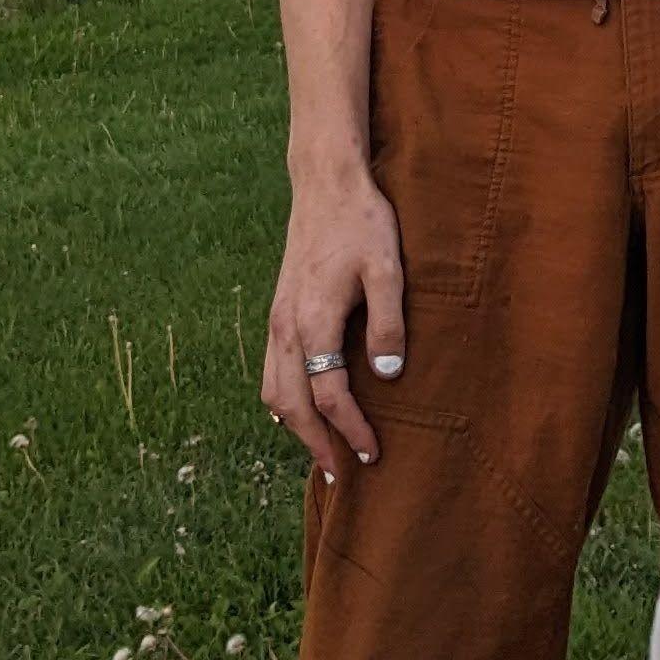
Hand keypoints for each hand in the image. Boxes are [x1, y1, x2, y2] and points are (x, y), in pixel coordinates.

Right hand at [265, 167, 407, 483]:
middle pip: (292, 405)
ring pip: (273, 391)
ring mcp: (277, 320)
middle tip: (343, 474)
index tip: (372, 453)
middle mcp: (286, 327)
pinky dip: (283, 400)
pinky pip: (270, 371)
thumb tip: (388, 379)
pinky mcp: (277, 312)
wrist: (325, 185)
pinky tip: (300, 411)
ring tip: (323, 451)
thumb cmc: (363, 224)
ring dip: (296, 427)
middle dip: (316, 444)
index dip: (349, 430)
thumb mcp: (389, 271)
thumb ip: (388, 325)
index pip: (328, 395)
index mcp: (313, 322)